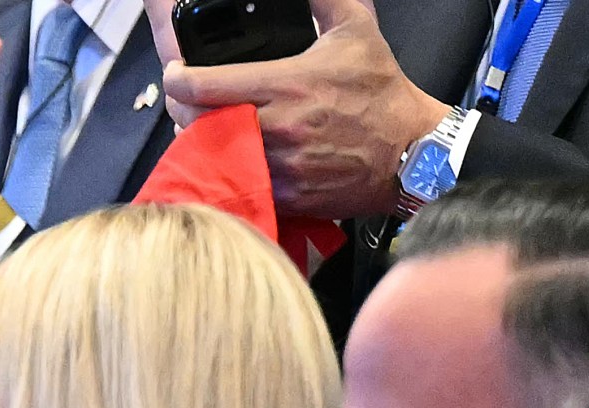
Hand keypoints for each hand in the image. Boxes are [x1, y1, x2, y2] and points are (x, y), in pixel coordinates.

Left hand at [161, 0, 449, 218]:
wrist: (413, 151)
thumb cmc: (382, 92)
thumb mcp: (355, 29)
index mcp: (286, 84)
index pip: (204, 85)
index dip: (177, 78)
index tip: (175, 74)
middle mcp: (277, 127)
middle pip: (198, 124)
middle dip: (183, 112)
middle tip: (187, 104)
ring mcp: (280, 166)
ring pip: (214, 158)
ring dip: (202, 144)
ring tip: (207, 129)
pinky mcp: (287, 197)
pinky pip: (239, 186)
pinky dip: (228, 173)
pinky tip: (231, 158)